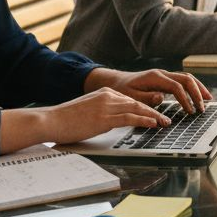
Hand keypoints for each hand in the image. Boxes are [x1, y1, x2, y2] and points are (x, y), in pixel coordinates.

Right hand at [1, 87, 172, 150]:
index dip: (145, 106)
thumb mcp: (88, 110)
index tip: (155, 113)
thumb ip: (102, 111)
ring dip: (154, 116)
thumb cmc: (66, 119)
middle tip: (166, 118)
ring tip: (165, 122)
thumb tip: (113, 120)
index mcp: (104, 93)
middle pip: (137, 102)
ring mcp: (106, 106)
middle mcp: (107, 96)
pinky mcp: (104, 117)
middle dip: (154, 110)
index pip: (130, 99)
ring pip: (137, 109)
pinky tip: (153, 123)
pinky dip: (145, 120)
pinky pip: (130, 117)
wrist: (50, 120)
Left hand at [86, 67, 211, 113]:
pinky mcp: (165, 79)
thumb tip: (161, 97)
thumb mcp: (130, 96)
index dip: (185, 99)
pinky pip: (183, 80)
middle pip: (186, 78)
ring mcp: (164, 75)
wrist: (116, 82)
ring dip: (198, 88)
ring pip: (187, 77)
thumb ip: (146, 98)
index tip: (190, 111)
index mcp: (154, 77)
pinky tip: (199, 95)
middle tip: (203, 107)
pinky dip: (193, 87)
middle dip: (197, 92)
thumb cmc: (122, 90)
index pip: (176, 86)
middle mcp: (162, 73)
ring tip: (209, 99)